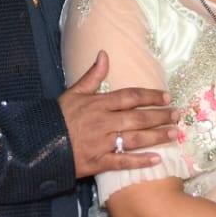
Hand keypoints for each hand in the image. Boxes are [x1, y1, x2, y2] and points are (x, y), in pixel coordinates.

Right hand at [59, 51, 179, 178]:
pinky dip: (140, 161)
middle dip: (160, 116)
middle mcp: (103, 122)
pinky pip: (123, 162)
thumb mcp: (73, 92)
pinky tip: (157, 159)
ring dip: (156, 136)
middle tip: (177, 115)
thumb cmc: (57, 117)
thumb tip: (104, 54)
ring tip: (174, 134)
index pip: (130, 96)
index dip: (150, 95)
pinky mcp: (98, 162)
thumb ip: (92, 75)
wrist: (38, 144)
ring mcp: (101, 143)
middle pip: (138, 117)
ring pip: (134, 139)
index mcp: (98, 104)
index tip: (167, 96)